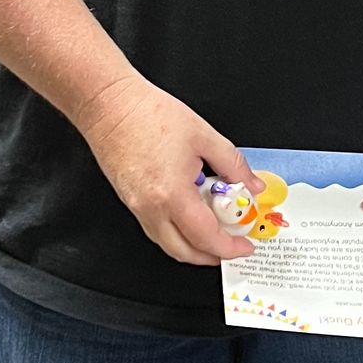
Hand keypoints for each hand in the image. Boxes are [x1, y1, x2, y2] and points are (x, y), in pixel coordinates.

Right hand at [78, 73, 258, 265]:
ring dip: (193, 245)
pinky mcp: (129, 201)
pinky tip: (190, 213)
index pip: (206, 237)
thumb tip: (252, 185)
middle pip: (184, 252)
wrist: (109, 105)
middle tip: (232, 245)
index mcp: (172, 194)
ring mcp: (137, 207)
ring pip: (168, 243)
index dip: (229, 247)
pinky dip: (176, 231)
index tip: (244, 245)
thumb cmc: (148, 114)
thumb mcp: (204, 135)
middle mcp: (151, 208)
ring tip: (214, 229)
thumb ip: (233, 164)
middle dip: (211, 256)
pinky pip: (155, 229)